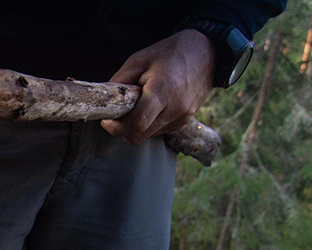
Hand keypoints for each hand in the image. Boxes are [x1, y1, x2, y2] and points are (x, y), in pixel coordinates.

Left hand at [100, 30, 214, 143]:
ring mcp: (183, 117)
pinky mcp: (186, 121)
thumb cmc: (170, 53)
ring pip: (148, 135)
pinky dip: (149, 124)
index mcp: (162, 91)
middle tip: (117, 115)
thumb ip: (119, 82)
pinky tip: (152, 106)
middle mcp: (175, 109)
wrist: (207, 52)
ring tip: (138, 104)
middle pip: (139, 135)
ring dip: (136, 127)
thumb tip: (105, 102)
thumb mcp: (139, 60)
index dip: (116, 128)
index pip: (136, 124)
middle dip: (122, 130)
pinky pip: (160, 131)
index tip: (107, 120)